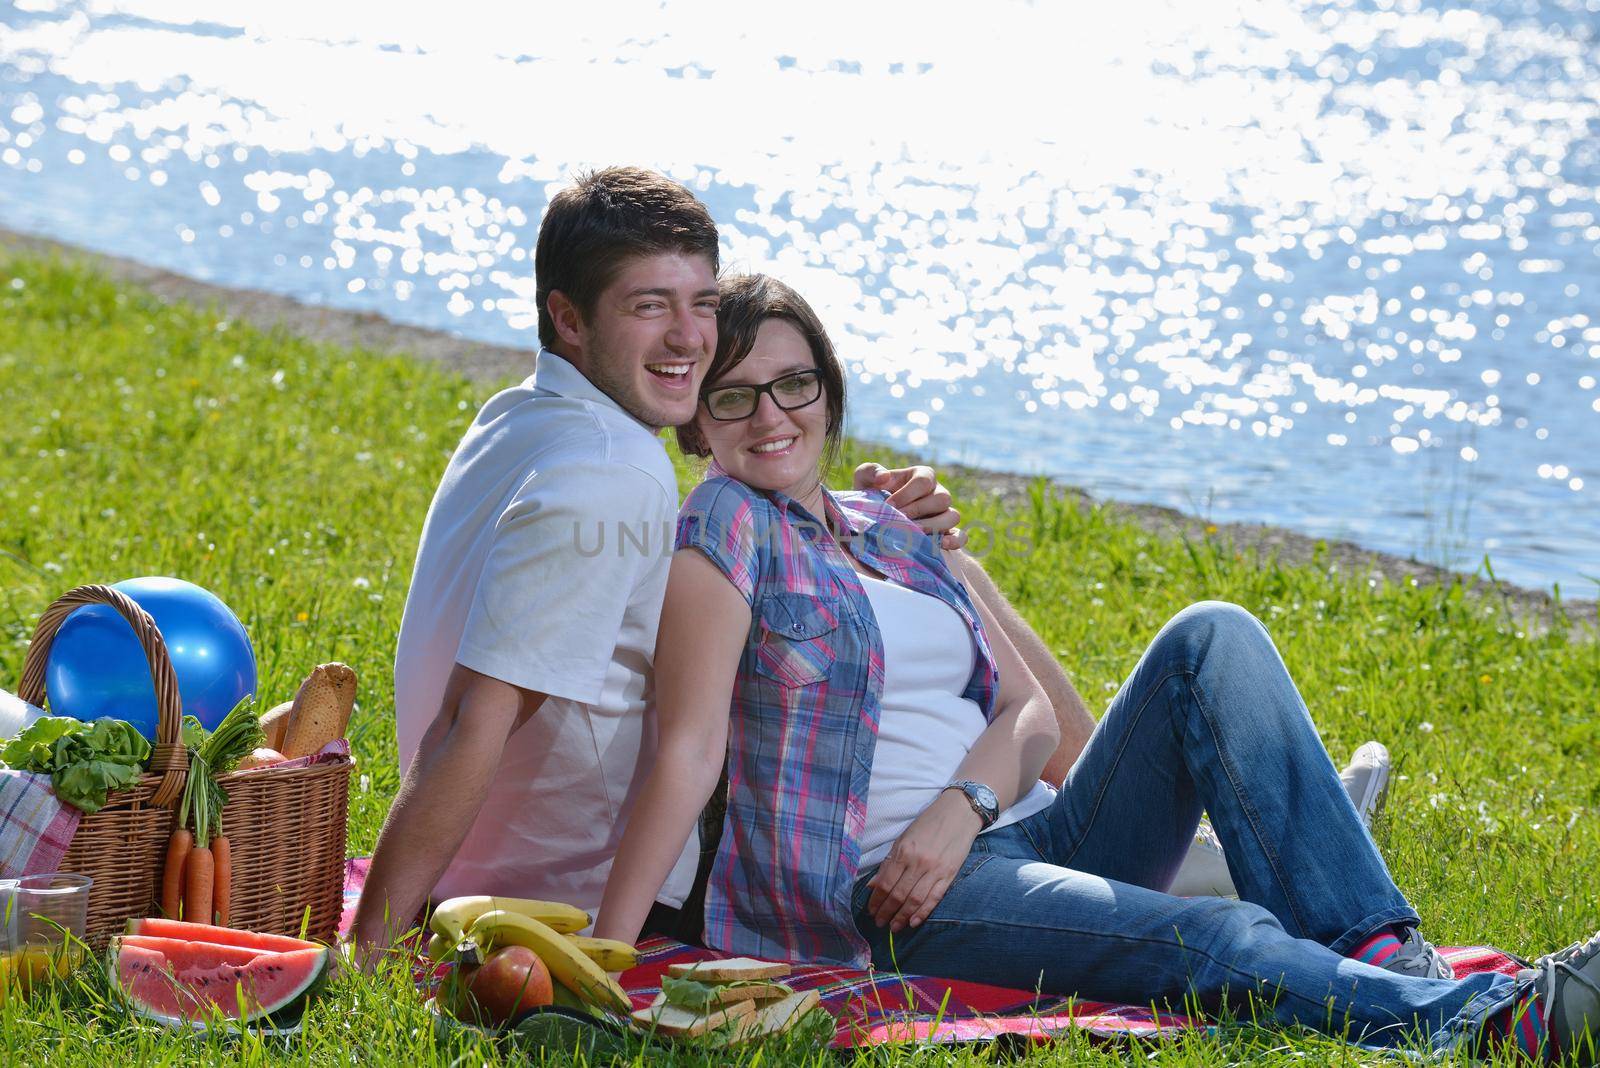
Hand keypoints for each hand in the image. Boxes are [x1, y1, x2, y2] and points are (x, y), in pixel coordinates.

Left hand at [853, 462, 965, 549]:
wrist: (876, 520)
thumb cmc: (873, 496)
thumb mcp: (865, 479)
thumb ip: (870, 471)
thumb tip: (884, 477)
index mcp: (922, 475)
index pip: (923, 481)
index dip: (906, 494)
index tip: (887, 506)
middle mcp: (938, 492)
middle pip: (942, 498)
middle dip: (918, 511)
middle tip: (897, 522)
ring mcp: (945, 513)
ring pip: (953, 516)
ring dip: (933, 527)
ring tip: (912, 535)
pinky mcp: (948, 532)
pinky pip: (961, 536)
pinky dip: (954, 541)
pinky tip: (939, 545)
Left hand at [866, 790, 983, 931]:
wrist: (958, 813)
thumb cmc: (928, 824)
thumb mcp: (903, 838)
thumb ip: (889, 862)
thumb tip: (874, 885)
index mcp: (904, 851)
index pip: (886, 883)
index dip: (876, 900)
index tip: (871, 911)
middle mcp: (918, 862)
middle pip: (898, 894)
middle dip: (887, 912)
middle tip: (879, 923)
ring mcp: (935, 870)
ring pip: (915, 900)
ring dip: (902, 916)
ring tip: (894, 927)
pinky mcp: (950, 875)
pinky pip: (934, 898)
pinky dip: (923, 912)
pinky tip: (913, 922)